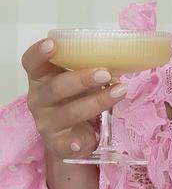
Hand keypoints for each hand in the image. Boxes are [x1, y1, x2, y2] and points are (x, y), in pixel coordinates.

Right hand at [22, 39, 126, 162]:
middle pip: (55, 88)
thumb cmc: (76, 98)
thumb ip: (89, 66)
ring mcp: (47, 123)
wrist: (71, 137)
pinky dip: (76, 143)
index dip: (39, 53)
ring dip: (97, 101)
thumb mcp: (78, 79)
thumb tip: (122, 54)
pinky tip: (89, 140)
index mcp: (42, 78)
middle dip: (82, 79)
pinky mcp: (57, 143)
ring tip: (119, 91)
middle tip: (105, 73)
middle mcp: (40, 99)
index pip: (32, 63)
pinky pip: (66, 144)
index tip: (52, 43)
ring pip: (70, 112)